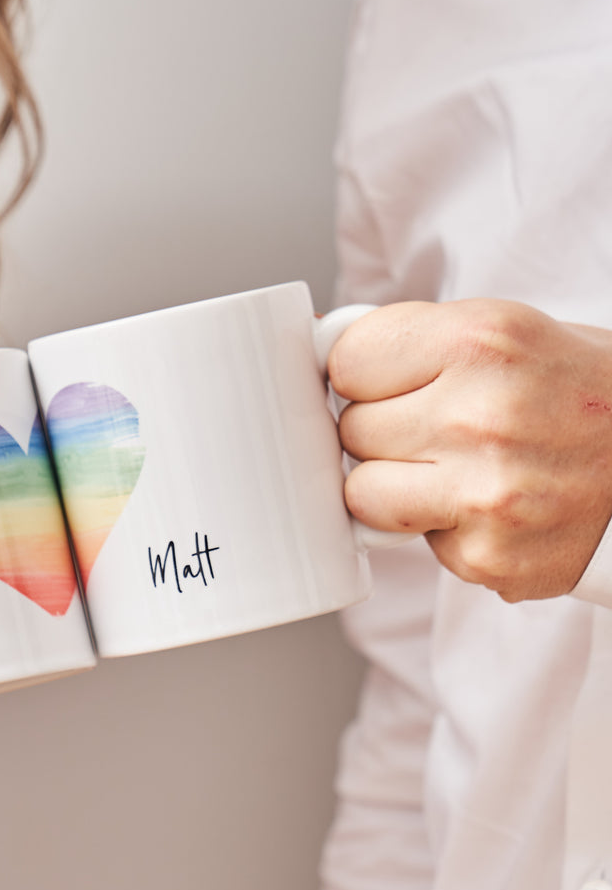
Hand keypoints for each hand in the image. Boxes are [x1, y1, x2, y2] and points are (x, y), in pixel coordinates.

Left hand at [329, 299, 611, 601]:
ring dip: (395, 486)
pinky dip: (441, 528)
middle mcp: (482, 418)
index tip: (391, 379)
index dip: (365, 373)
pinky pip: (413, 542)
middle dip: (382, 429)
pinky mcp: (489, 557)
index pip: (346, 361)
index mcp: (482, 342)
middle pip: (351, 429)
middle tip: (441, 425)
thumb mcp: (506, 333)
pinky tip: (492, 506)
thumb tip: (312, 345)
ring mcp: (486, 495)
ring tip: (454, 469)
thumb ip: (411, 342)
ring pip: (362, 495)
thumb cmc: (577, 391)